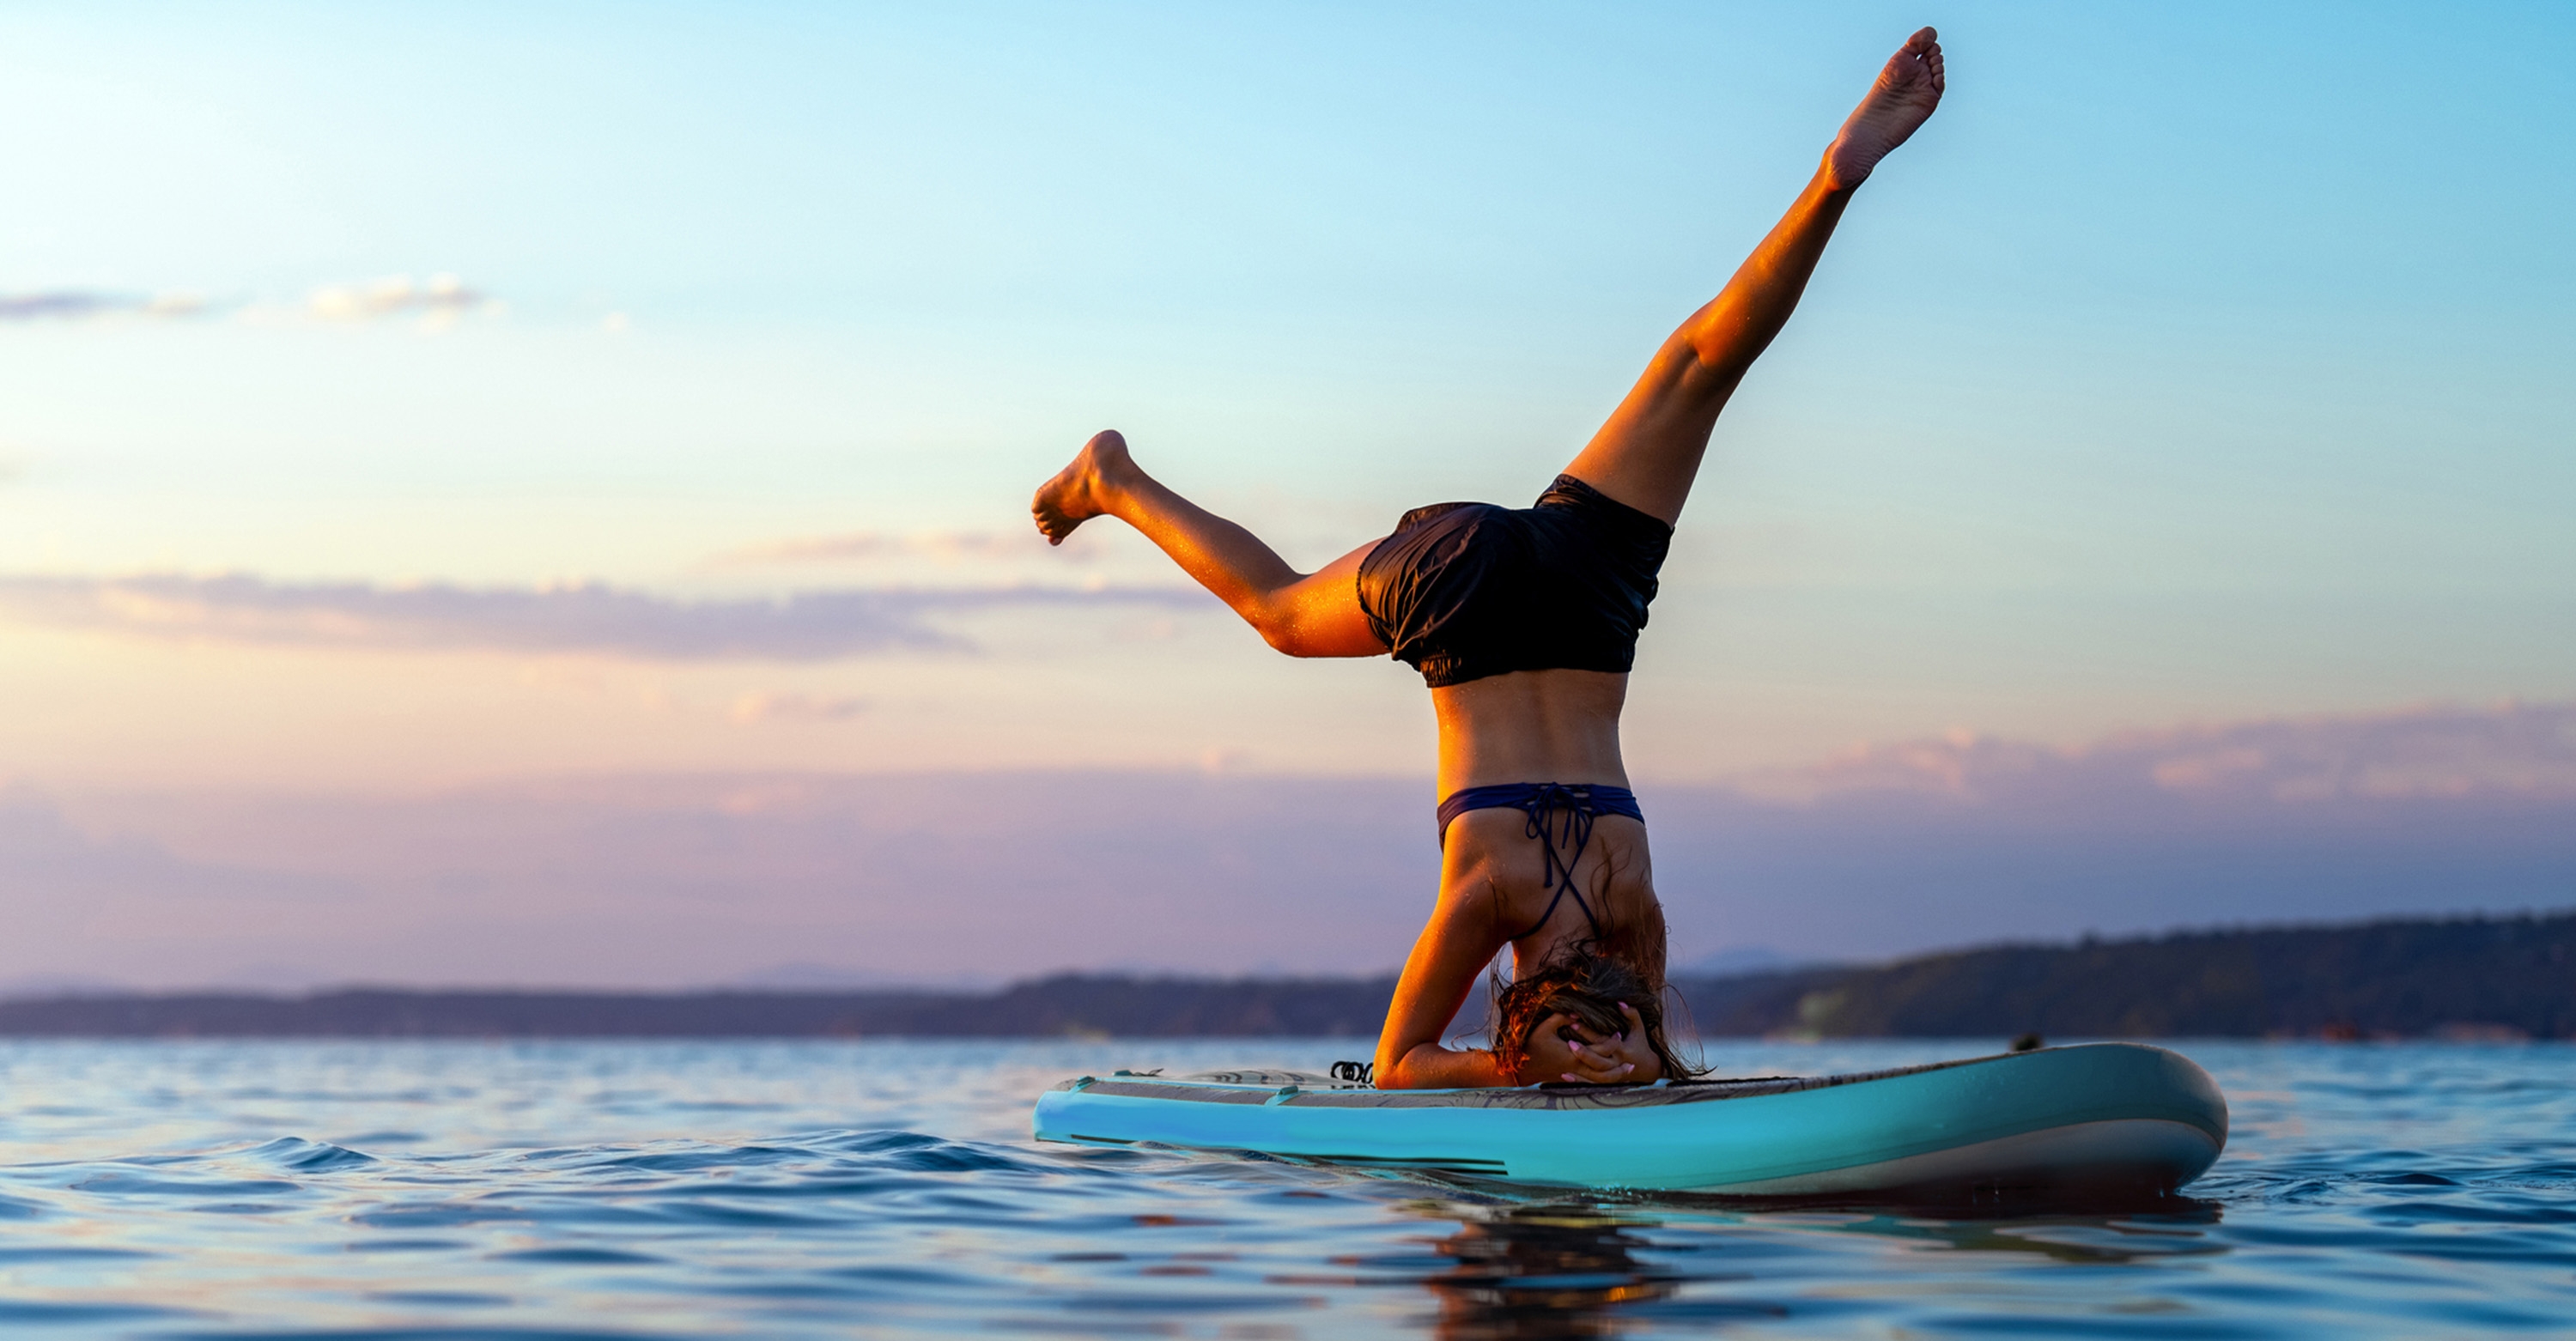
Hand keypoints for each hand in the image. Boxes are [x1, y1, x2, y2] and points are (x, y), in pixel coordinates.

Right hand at [1515, 1003, 1662, 1085]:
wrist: (1520, 1070)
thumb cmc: (1532, 1046)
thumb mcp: (1544, 1028)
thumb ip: (1561, 1017)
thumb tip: (1577, 1013)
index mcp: (1573, 1055)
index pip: (1599, 1050)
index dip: (1611, 1042)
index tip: (1619, 1033)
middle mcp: (1576, 1068)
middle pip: (1604, 1070)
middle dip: (1619, 1064)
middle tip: (1631, 1058)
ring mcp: (1574, 1075)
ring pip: (1600, 1080)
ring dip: (1615, 1076)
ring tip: (1628, 1071)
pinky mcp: (1571, 1079)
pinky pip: (1592, 1082)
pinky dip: (1604, 1080)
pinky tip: (1611, 1076)